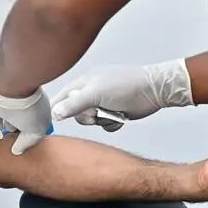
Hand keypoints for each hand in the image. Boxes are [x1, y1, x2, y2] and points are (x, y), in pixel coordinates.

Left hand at [0, 76, 52, 153]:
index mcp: (28, 105)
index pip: (22, 120)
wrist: (12, 88)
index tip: (17, 142)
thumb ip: (26, 143)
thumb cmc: (28, 107)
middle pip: (7, 117)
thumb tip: (17, 150)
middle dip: (6, 129)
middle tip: (4, 139)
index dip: (20, 131)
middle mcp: (12, 101)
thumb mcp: (36, 131)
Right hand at [51, 59, 192, 131]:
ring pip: (91, 121)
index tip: (54, 121)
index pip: (61, 96)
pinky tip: (121, 116)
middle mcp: (91, 92)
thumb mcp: (95, 93)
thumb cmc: (126, 85)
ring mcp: (103, 103)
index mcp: (84, 82)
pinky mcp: (114, 112)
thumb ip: (73, 104)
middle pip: (76, 113)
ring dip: (101, 120)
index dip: (57, 108)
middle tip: (96, 112)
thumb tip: (54, 114)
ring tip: (112, 112)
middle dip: (87, 116)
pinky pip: (104, 125)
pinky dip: (111, 124)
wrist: (154, 90)